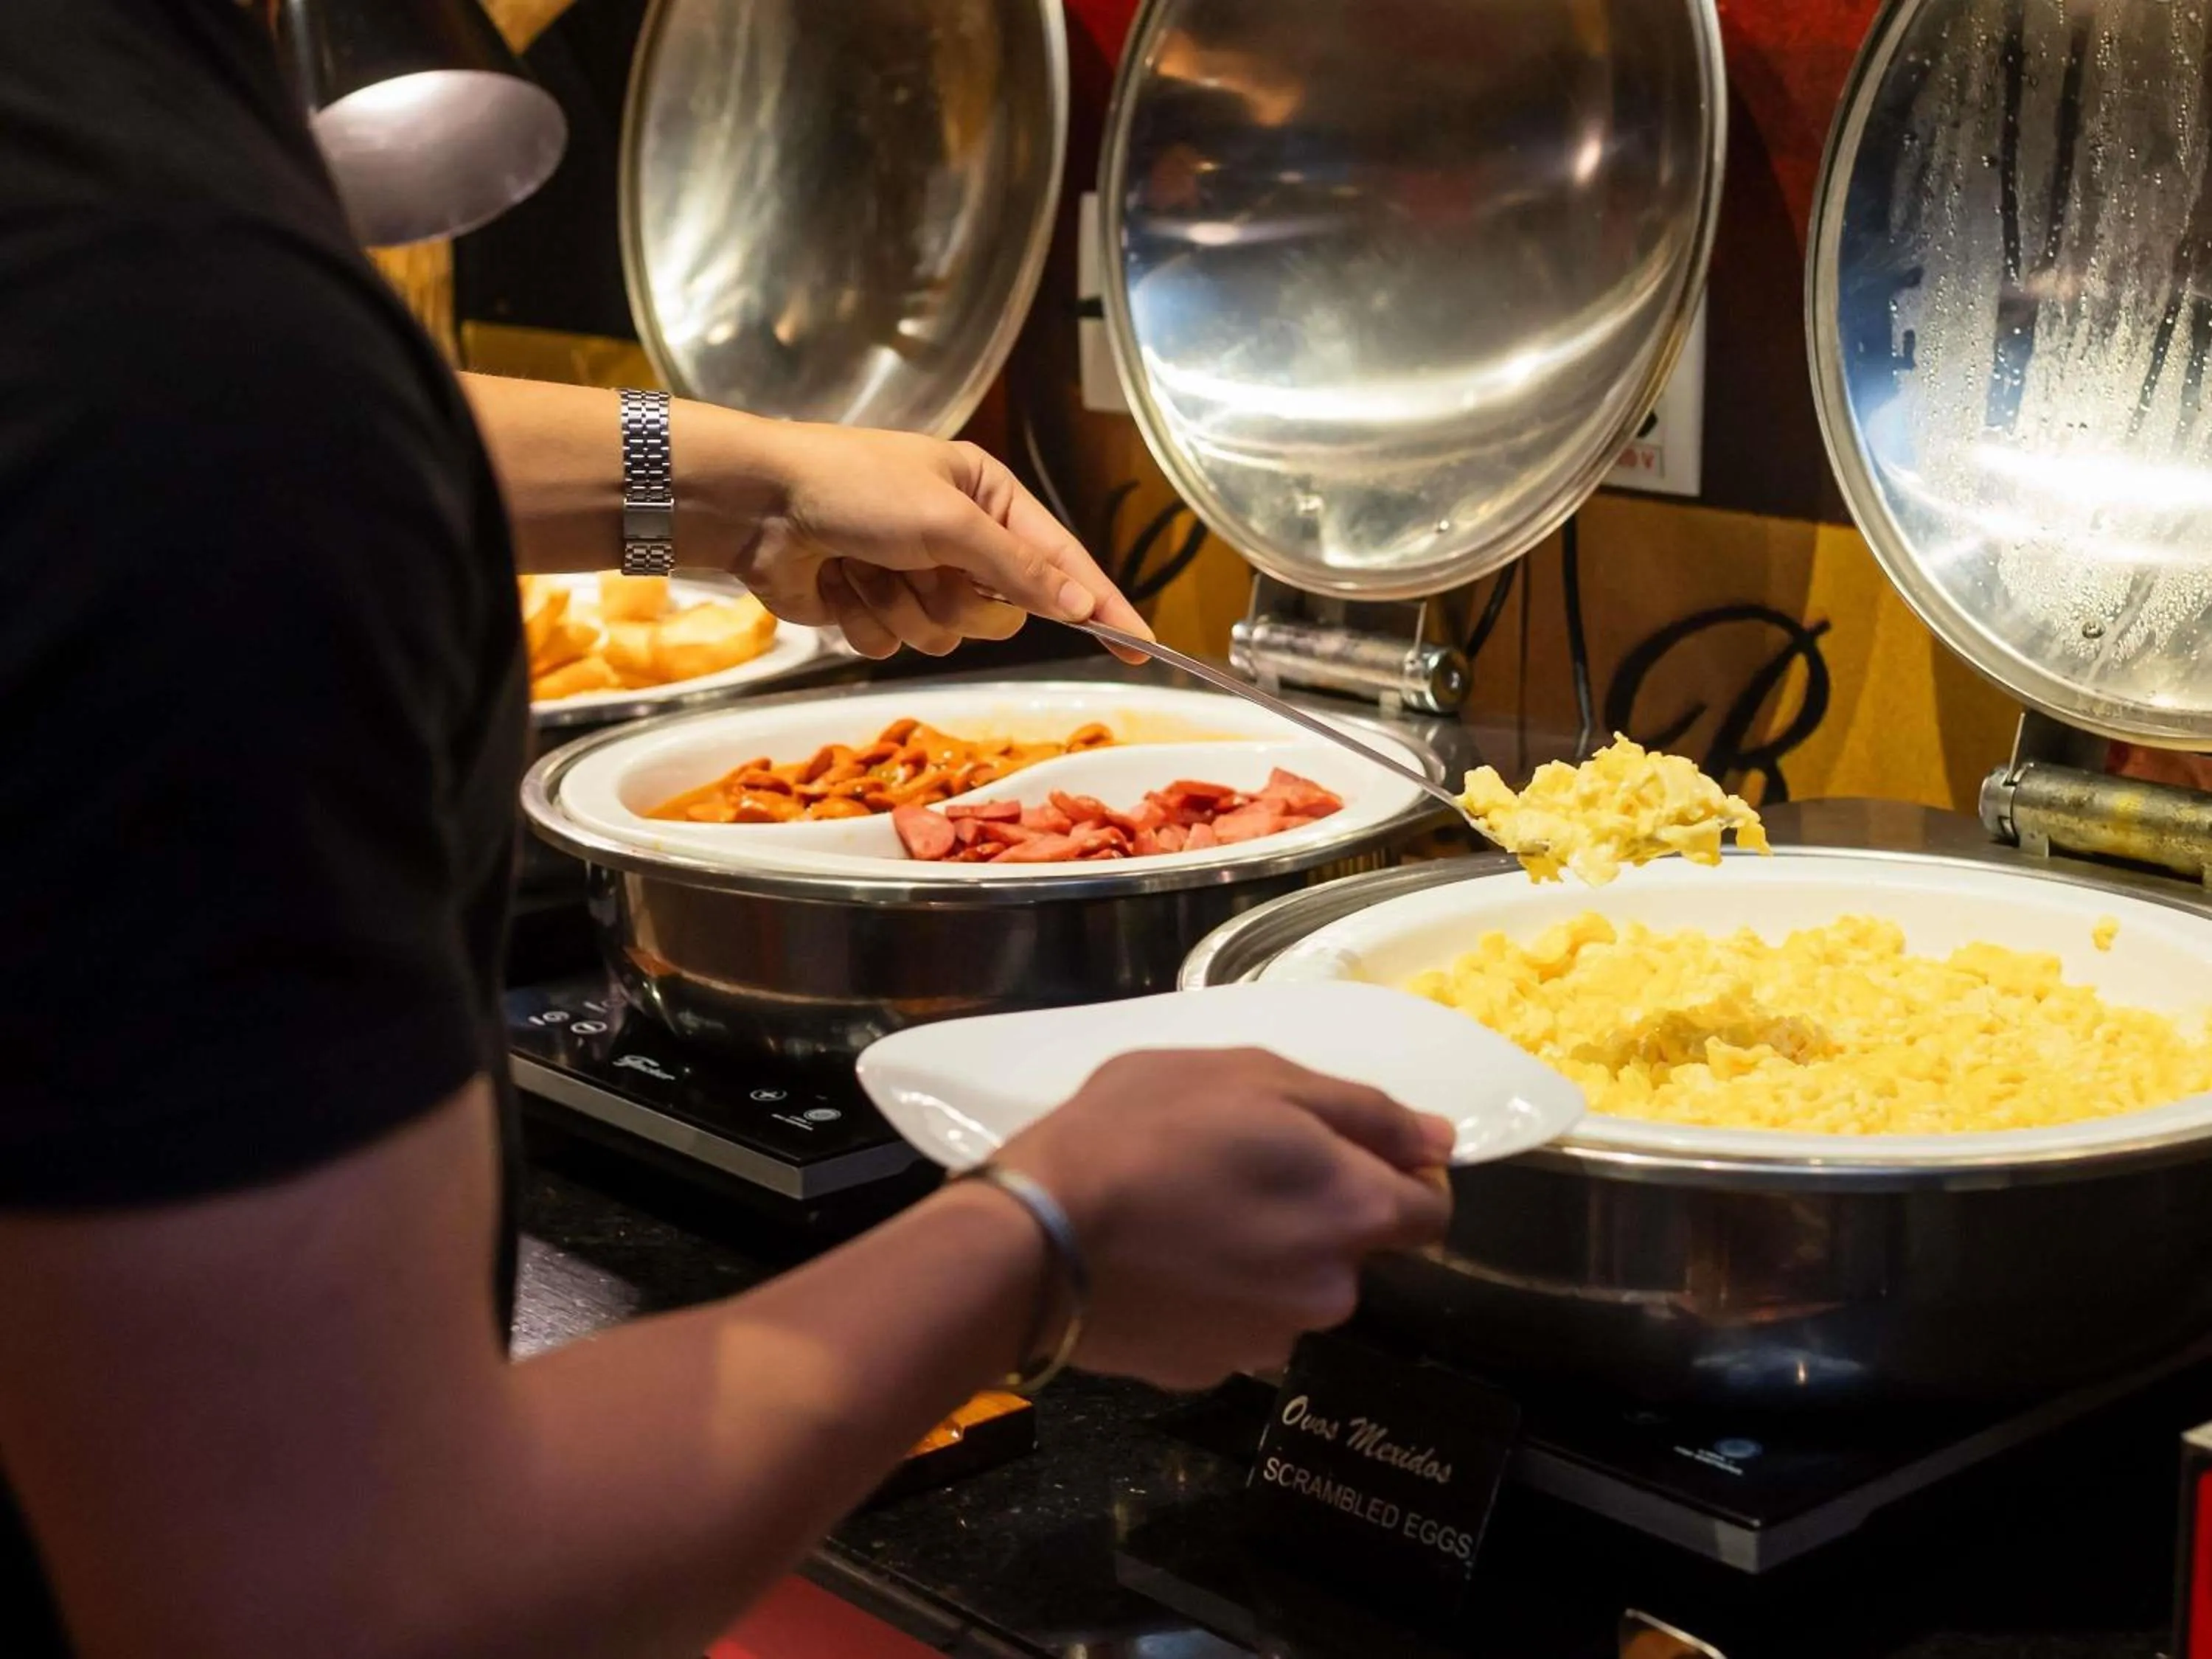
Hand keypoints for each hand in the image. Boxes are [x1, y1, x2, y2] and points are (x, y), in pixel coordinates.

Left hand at [742, 424, 1152, 661]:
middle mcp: (959, 540)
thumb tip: (1079, 604)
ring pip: (947, 638)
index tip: (1142, 645)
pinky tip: (837, 584)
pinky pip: (896, 648)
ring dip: (904, 609)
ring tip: (866, 568)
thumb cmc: (851, 486)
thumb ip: (1019, 568)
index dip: (1102, 607)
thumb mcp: (948, 520)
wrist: (757, 505)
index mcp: (989, 499)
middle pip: (1002, 614)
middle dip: (958, 602)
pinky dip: (867, 621)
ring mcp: (916, 577)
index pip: (1063, 563)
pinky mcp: (876, 608)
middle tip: (923, 568)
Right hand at [996, 1049, 1454, 1390]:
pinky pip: (1233, 1322)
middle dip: (1316, 1210)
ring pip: (1291, 1287)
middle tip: (1235, 1165)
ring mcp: (1270, 1340)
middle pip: (1353, 1249)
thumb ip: (1363, 1111)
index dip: (1400, 1172)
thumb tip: (1439, 1142)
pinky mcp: (1209, 1371)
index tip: (1338, 1147)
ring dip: (1263, 1254)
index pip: (1431, 1208)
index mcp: (1355, 1211)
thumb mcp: (1253, 1076)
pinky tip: (1160, 1259)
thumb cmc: (1146, 1130)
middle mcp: (1332, 1290)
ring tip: (1186, 1212)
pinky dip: (1213, 1293)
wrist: (1038, 1235)